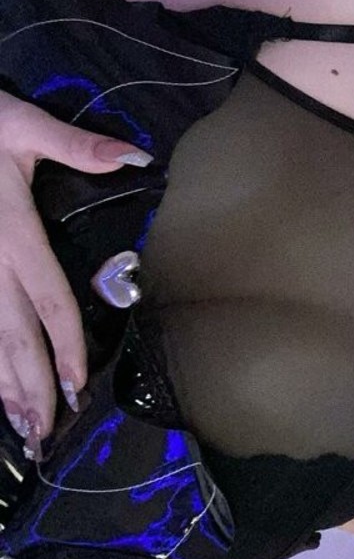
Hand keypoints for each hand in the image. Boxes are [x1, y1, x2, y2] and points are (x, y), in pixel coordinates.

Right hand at [0, 90, 152, 460]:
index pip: (46, 300)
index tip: (77, 383)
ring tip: (23, 428)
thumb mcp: (22, 125)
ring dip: (3, 386)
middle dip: (31, 386)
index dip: (63, 344)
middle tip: (48, 432)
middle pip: (13, 336)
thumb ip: (78, 147)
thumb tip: (136, 157)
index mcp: (12, 233)